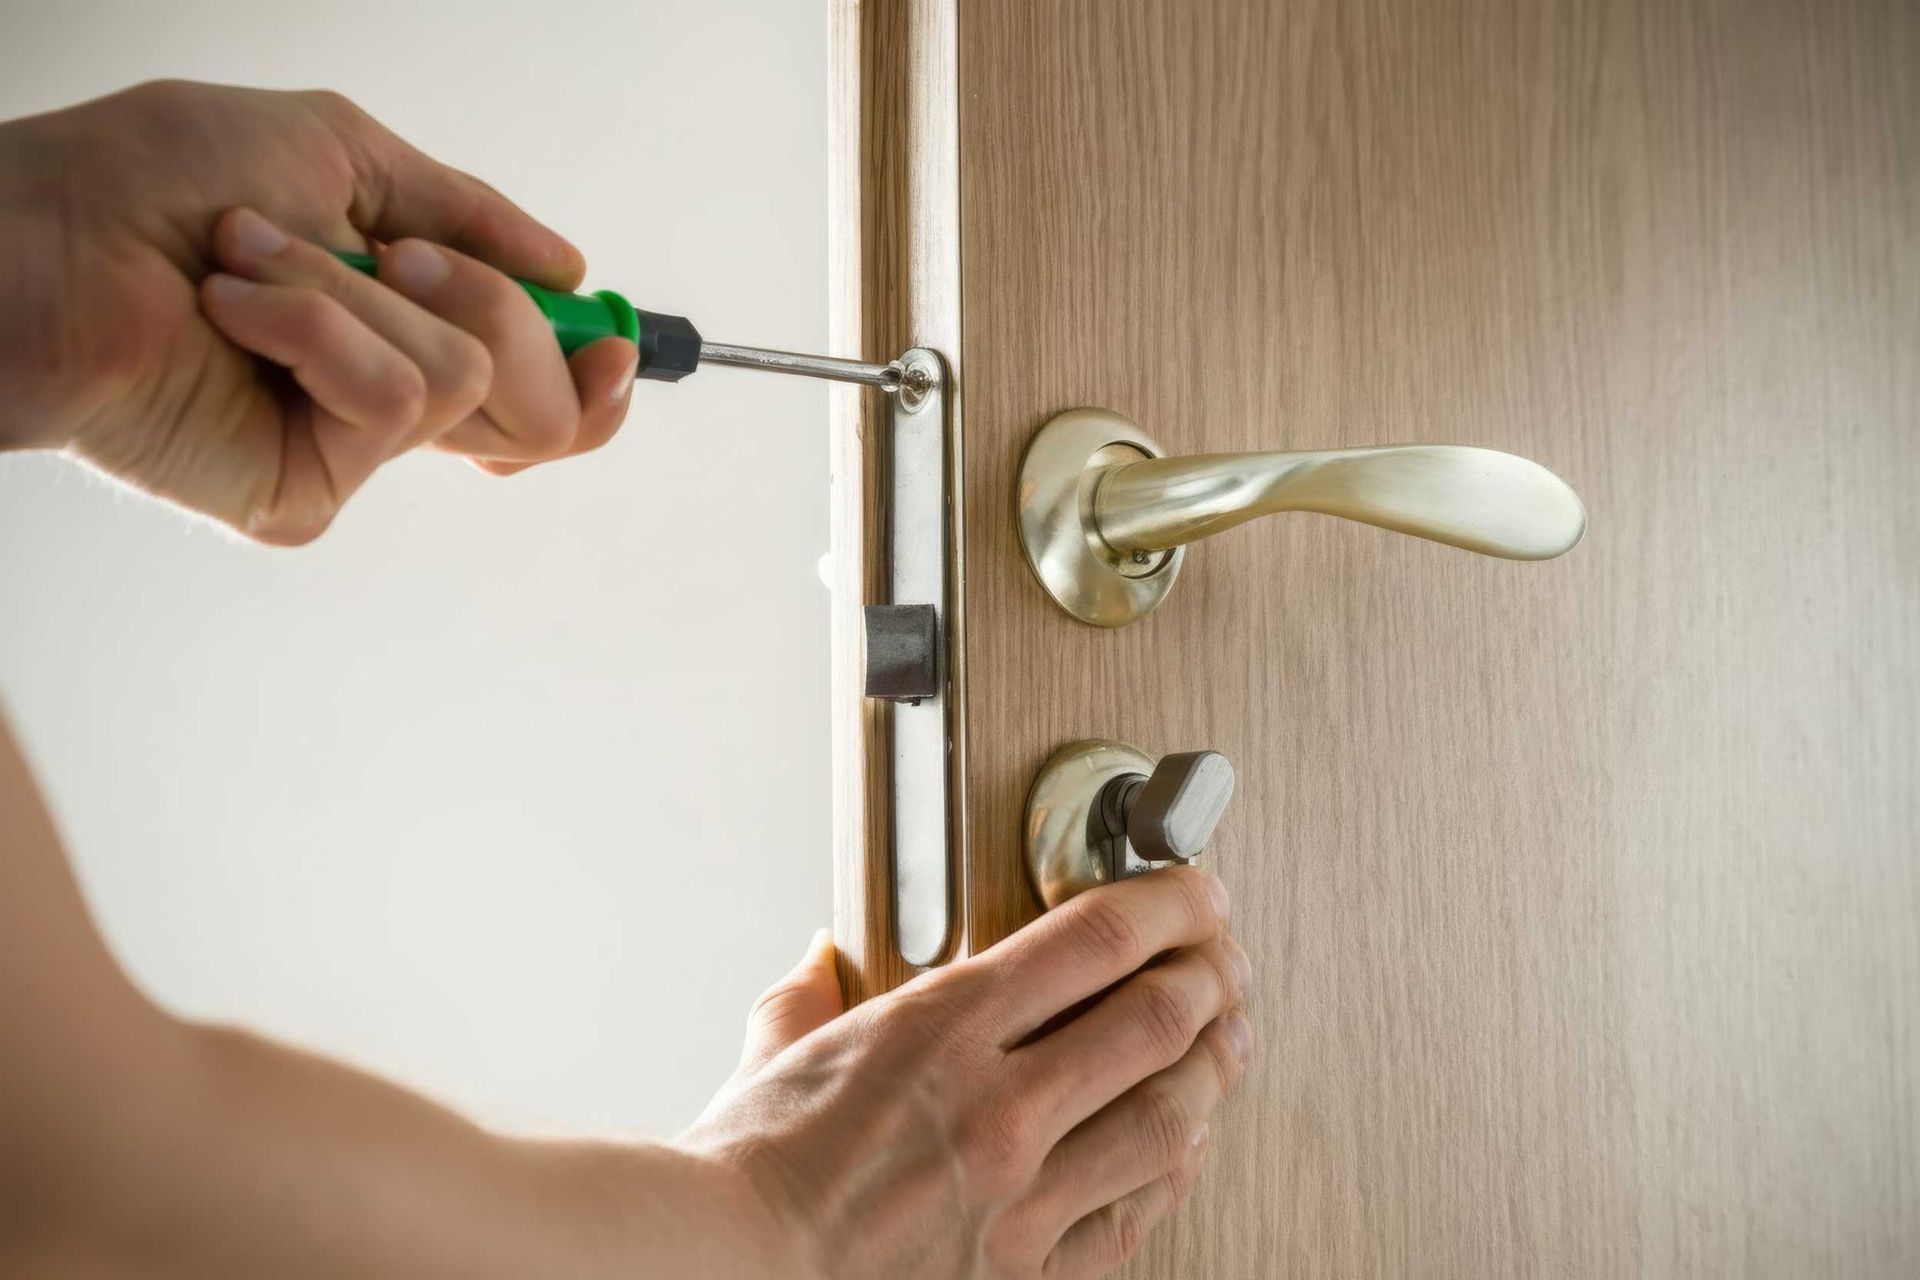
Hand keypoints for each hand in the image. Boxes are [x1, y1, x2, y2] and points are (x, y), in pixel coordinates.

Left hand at [0, 80, 636, 543]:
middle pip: (545, 406)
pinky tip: (234, 312)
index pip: (542, 389)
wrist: (46, 239)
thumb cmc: (154, 182)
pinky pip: (396, 407)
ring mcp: (347, 451)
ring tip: (251, 264)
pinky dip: (319, 330)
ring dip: (359, 293)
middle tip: (388, 254)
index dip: (594, 374)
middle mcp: (387, 398)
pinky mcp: (306, 493)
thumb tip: (574, 268)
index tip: (613, 343)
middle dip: (485, 300)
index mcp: (405, 329)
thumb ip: (468, 212)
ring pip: (470, 384)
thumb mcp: (342, 152)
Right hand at [682, 868, 1253, 1279]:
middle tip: (1226, 961)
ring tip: (1228, 1040)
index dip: (1173, 903)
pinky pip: (1134, 1217)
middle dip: (1211, 977)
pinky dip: (1174, 1171)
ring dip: (1213, 1069)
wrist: (729, 1274)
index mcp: (942, 1029)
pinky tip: (1185, 1145)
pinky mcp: (1025, 1275)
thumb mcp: (773, 1050)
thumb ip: (810, 994)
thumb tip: (820, 960)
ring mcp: (1022, 1198)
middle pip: (1157, 1020)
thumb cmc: (745, 1174)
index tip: (1197, 892)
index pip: (1099, 939)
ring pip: (1167, 1118)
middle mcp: (999, 1108)